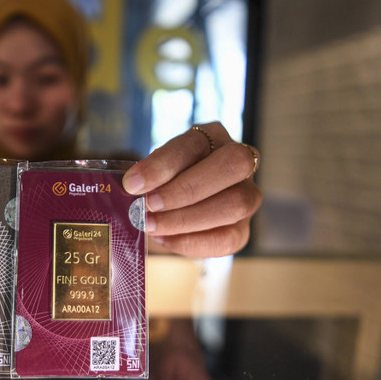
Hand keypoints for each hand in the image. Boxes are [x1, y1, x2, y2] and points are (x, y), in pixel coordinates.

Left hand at [123, 122, 261, 256]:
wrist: (171, 208)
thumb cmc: (162, 181)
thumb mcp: (154, 170)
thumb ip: (147, 175)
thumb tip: (133, 188)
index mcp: (214, 137)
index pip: (195, 143)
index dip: (163, 165)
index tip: (132, 183)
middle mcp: (240, 162)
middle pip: (231, 166)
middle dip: (185, 189)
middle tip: (148, 206)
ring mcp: (248, 195)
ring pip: (235, 204)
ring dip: (186, 219)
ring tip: (150, 225)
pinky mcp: (243, 229)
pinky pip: (228, 239)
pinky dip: (192, 242)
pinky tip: (164, 239)